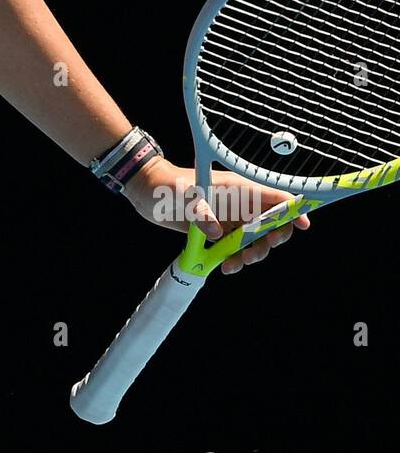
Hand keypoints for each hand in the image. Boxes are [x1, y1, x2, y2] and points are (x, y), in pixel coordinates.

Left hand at [122, 157, 310, 274]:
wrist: (148, 193)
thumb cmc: (168, 185)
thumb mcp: (183, 195)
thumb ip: (201, 211)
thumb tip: (217, 233)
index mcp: (239, 189)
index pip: (275, 197)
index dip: (293, 209)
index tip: (303, 225)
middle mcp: (240, 205)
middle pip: (272, 223)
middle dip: (273, 239)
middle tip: (258, 251)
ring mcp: (231, 219)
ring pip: (256, 241)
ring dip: (253, 254)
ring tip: (237, 263)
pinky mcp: (220, 233)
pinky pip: (237, 250)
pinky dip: (236, 260)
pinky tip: (225, 267)